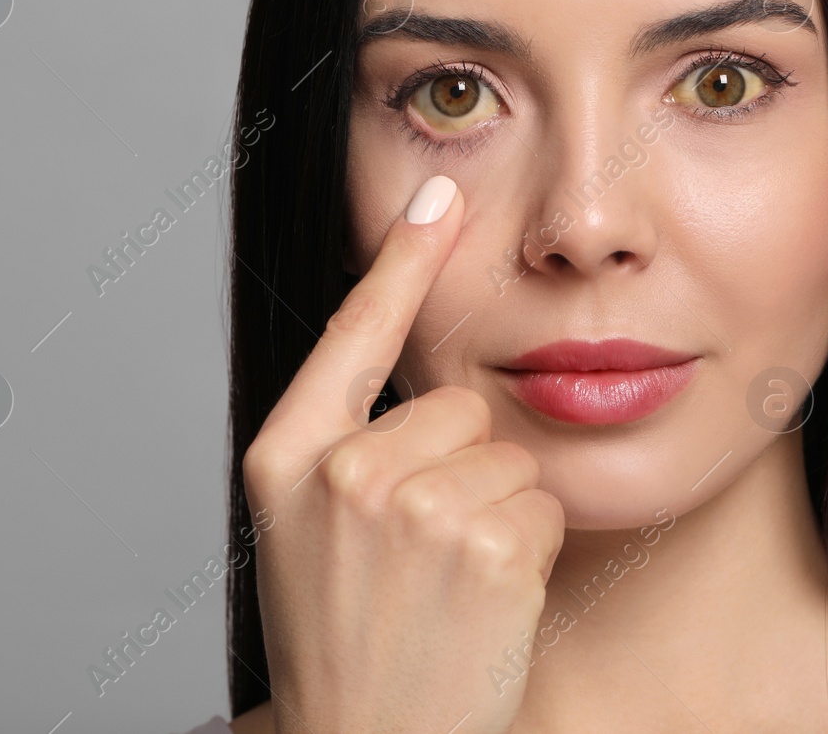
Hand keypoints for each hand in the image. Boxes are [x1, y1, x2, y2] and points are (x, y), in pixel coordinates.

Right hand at [243, 175, 564, 733]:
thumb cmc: (343, 636)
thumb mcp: (306, 529)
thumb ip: (349, 443)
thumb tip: (433, 374)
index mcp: (286, 457)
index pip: (352, 333)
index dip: (401, 258)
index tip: (438, 191)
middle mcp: (343, 471)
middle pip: (455, 404)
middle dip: (459, 466)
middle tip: (419, 554)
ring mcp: (412, 506)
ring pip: (506, 455)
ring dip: (495, 513)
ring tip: (444, 586)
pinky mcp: (484, 542)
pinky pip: (541, 505)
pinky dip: (528, 551)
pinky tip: (480, 602)